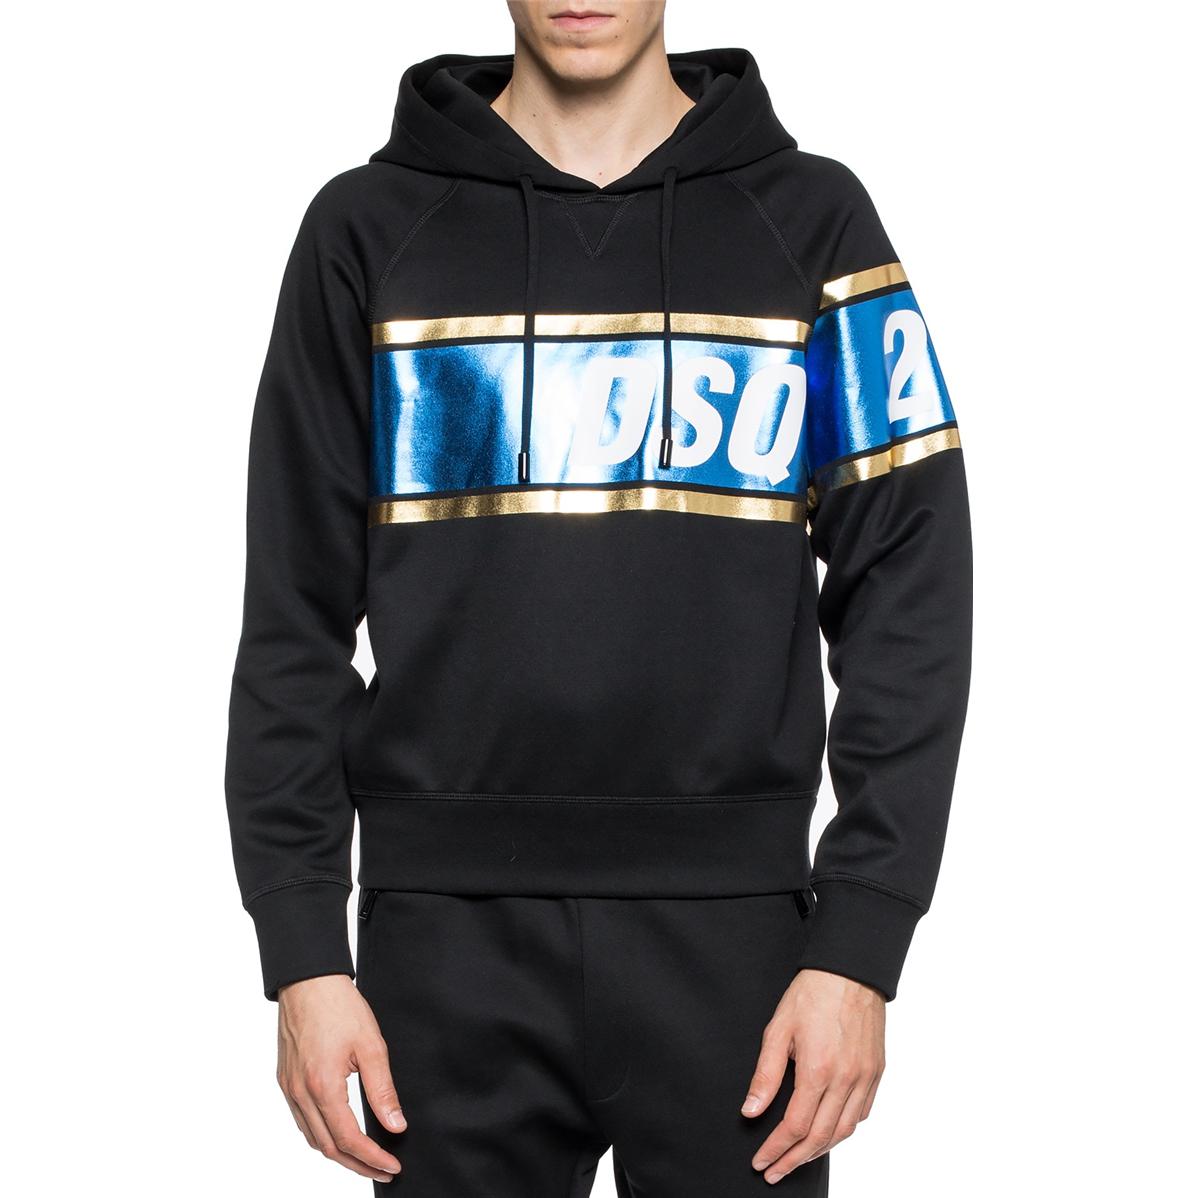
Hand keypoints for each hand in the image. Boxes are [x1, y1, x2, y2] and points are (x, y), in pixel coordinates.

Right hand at [276, 973, 405, 1182]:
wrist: (308, 981)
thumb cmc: (340, 1007)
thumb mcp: (371, 1045)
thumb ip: (382, 1090)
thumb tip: (396, 1125)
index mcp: (323, 1086)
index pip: (349, 1139)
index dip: (373, 1158)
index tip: (392, 1167)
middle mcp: (300, 1093)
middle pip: (328, 1148)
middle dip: (357, 1165)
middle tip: (383, 1171)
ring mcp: (289, 1088)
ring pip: (312, 1138)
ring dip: (338, 1154)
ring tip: (365, 1158)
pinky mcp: (285, 1080)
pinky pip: (302, 1121)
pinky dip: (321, 1135)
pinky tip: (338, 1133)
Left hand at [741, 968, 885, 1183]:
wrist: (850, 970)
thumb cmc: (811, 994)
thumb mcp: (778, 1029)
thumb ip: (765, 1074)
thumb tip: (750, 1110)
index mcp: (818, 1070)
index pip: (795, 1126)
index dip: (776, 1149)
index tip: (760, 1161)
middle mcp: (846, 1080)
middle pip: (820, 1138)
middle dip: (794, 1160)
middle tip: (774, 1171)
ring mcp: (865, 1078)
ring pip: (844, 1131)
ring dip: (819, 1151)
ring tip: (797, 1158)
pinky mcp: (877, 1072)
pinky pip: (862, 1113)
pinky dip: (844, 1130)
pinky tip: (828, 1132)